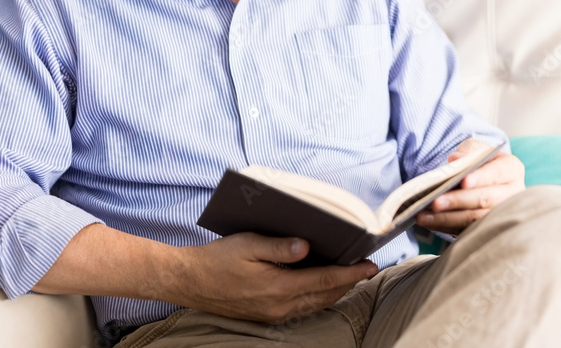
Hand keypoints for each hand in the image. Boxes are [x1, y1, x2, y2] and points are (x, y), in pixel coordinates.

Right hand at [173, 233, 377, 322]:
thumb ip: (280, 247)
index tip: (370, 265)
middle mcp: (280, 306)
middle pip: (325, 296)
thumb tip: (307, 246)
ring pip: (315, 305)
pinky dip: (318, 297)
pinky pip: (302, 309)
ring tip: (351, 276)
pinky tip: (322, 285)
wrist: (190, 281)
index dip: (350, 273)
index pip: (325, 280)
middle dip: (349, 282)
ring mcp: (273, 314)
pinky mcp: (267, 316)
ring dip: (335, 291)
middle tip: (367, 268)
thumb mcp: (248, 243)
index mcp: (278, 287)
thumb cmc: (218, 258)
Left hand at [415, 138, 524, 234]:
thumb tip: (456, 159)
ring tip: (424, 215)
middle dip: (458, 201)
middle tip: (435, 202)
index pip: (496, 174)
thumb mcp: (474, 149)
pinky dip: (444, 226)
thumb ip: (467, 151)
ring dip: (447, 218)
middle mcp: (512, 195)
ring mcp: (500, 215)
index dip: (480, 178)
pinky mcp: (486, 228)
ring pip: (475, 219)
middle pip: (485, 200)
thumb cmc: (478, 160)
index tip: (463, 181)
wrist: (480, 177)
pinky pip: (465, 230)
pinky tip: (428, 222)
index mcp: (511, 170)